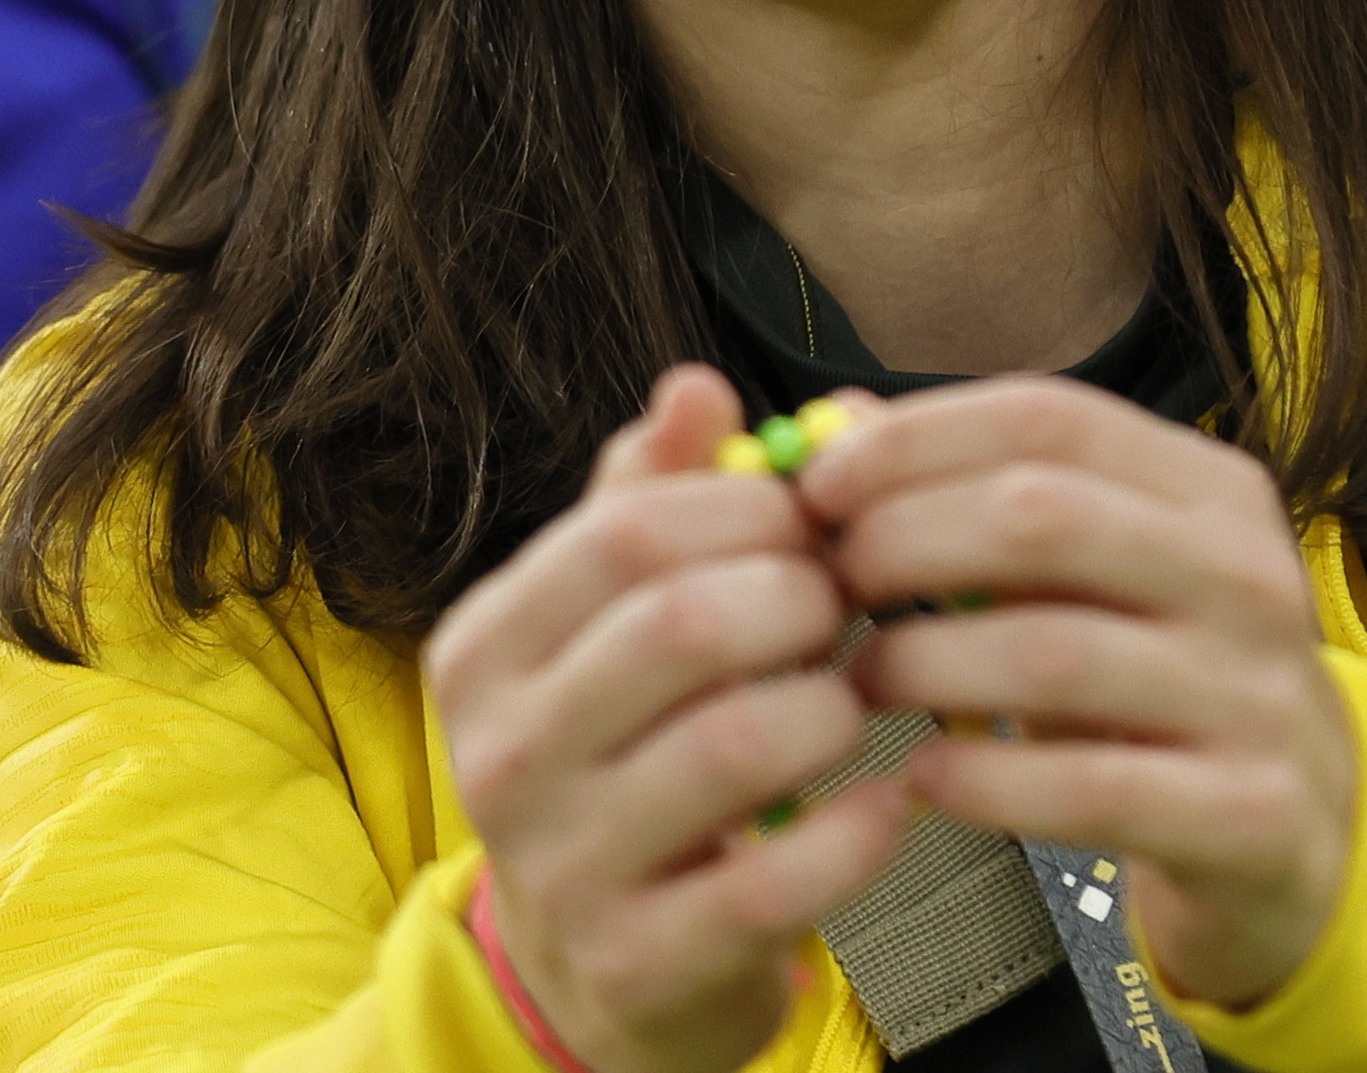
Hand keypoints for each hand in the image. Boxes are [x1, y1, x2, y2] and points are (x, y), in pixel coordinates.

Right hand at [423, 366, 909, 1072]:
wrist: (597, 980)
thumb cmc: (622, 769)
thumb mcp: (606, 635)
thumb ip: (649, 506)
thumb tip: (696, 385)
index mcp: (484, 647)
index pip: (626, 533)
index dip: (748, 512)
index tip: (809, 527)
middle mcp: (500, 752)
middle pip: (682, 625)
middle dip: (799, 602)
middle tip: (842, 612)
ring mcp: (562, 864)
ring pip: (738, 744)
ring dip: (831, 709)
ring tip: (849, 703)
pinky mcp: (639, 962)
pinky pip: (779, 879)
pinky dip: (859, 831)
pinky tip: (882, 805)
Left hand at [795, 376, 1353, 1011]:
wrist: (1302, 830)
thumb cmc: (1156, 674)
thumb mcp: (1086, 572)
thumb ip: (969, 490)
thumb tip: (832, 422)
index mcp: (1210, 489)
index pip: (1046, 417)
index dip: (913, 439)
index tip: (814, 483)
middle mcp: (1250, 576)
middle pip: (1039, 518)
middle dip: (901, 543)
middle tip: (824, 587)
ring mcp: (1260, 696)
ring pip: (1050, 653)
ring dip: (920, 664)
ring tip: (859, 682)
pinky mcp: (1253, 813)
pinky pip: (1087, 787)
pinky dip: (981, 779)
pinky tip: (923, 775)